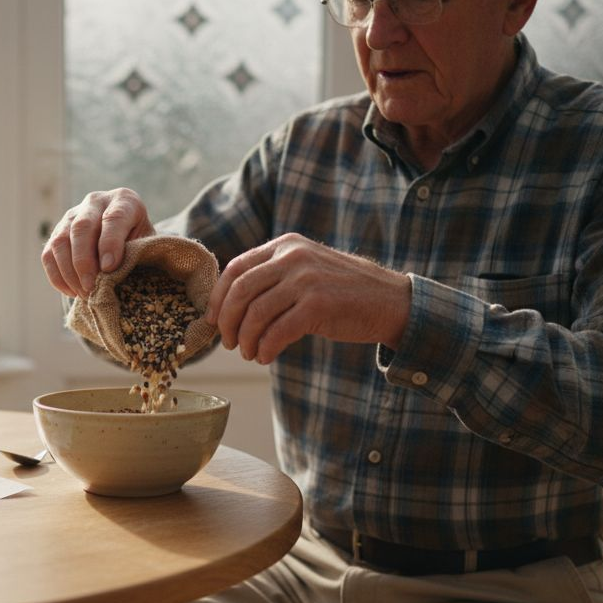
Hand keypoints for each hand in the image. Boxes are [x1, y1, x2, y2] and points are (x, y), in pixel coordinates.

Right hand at [40, 188, 155, 297]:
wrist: (128, 241)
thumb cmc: (141, 245)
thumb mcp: (147, 245)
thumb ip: (135, 253)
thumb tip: (110, 271)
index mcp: (124, 200)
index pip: (114, 217)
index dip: (110, 243)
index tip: (109, 268)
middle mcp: (95, 202)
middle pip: (81, 227)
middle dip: (84, 261)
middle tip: (91, 287)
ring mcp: (72, 216)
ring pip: (60, 241)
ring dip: (69, 272)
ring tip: (84, 294)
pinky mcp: (57, 233)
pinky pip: (48, 255)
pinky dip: (58, 276)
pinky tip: (72, 292)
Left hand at [205, 233, 411, 363]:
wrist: (390, 301)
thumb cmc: (343, 292)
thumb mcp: (305, 270)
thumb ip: (273, 277)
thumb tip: (228, 305)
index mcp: (285, 245)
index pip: (235, 268)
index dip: (218, 298)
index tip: (212, 320)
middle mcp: (293, 257)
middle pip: (240, 291)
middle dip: (227, 322)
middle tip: (229, 343)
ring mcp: (306, 280)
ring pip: (256, 314)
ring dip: (246, 340)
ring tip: (250, 354)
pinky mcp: (318, 305)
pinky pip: (277, 331)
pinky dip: (266, 348)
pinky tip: (266, 357)